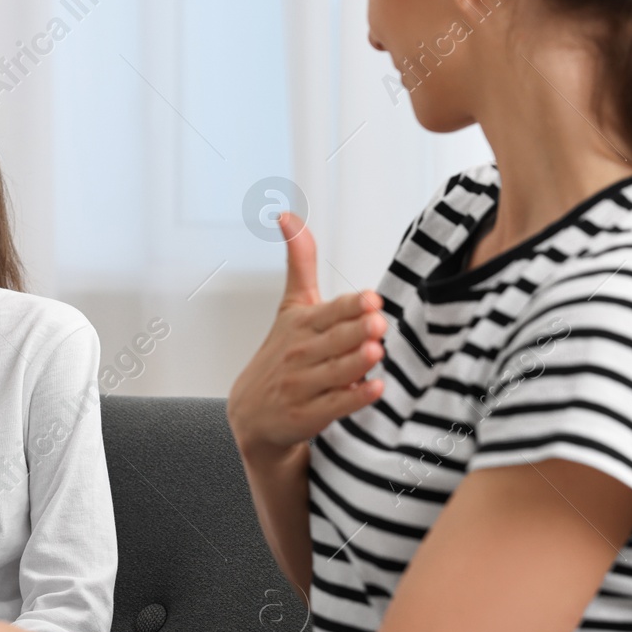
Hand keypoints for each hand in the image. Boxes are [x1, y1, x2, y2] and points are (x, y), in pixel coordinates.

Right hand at [228, 212, 385, 460]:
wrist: (253, 413)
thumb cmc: (282, 354)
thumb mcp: (290, 306)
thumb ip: (299, 262)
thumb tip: (287, 214)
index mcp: (301, 324)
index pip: (328, 312)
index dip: (350, 307)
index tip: (370, 300)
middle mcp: (300, 354)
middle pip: (333, 341)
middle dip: (355, 331)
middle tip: (377, 323)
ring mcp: (301, 386)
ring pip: (334, 373)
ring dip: (356, 362)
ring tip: (376, 351)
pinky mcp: (307, 416)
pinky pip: (334, 406)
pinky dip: (354, 398)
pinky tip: (374, 389)